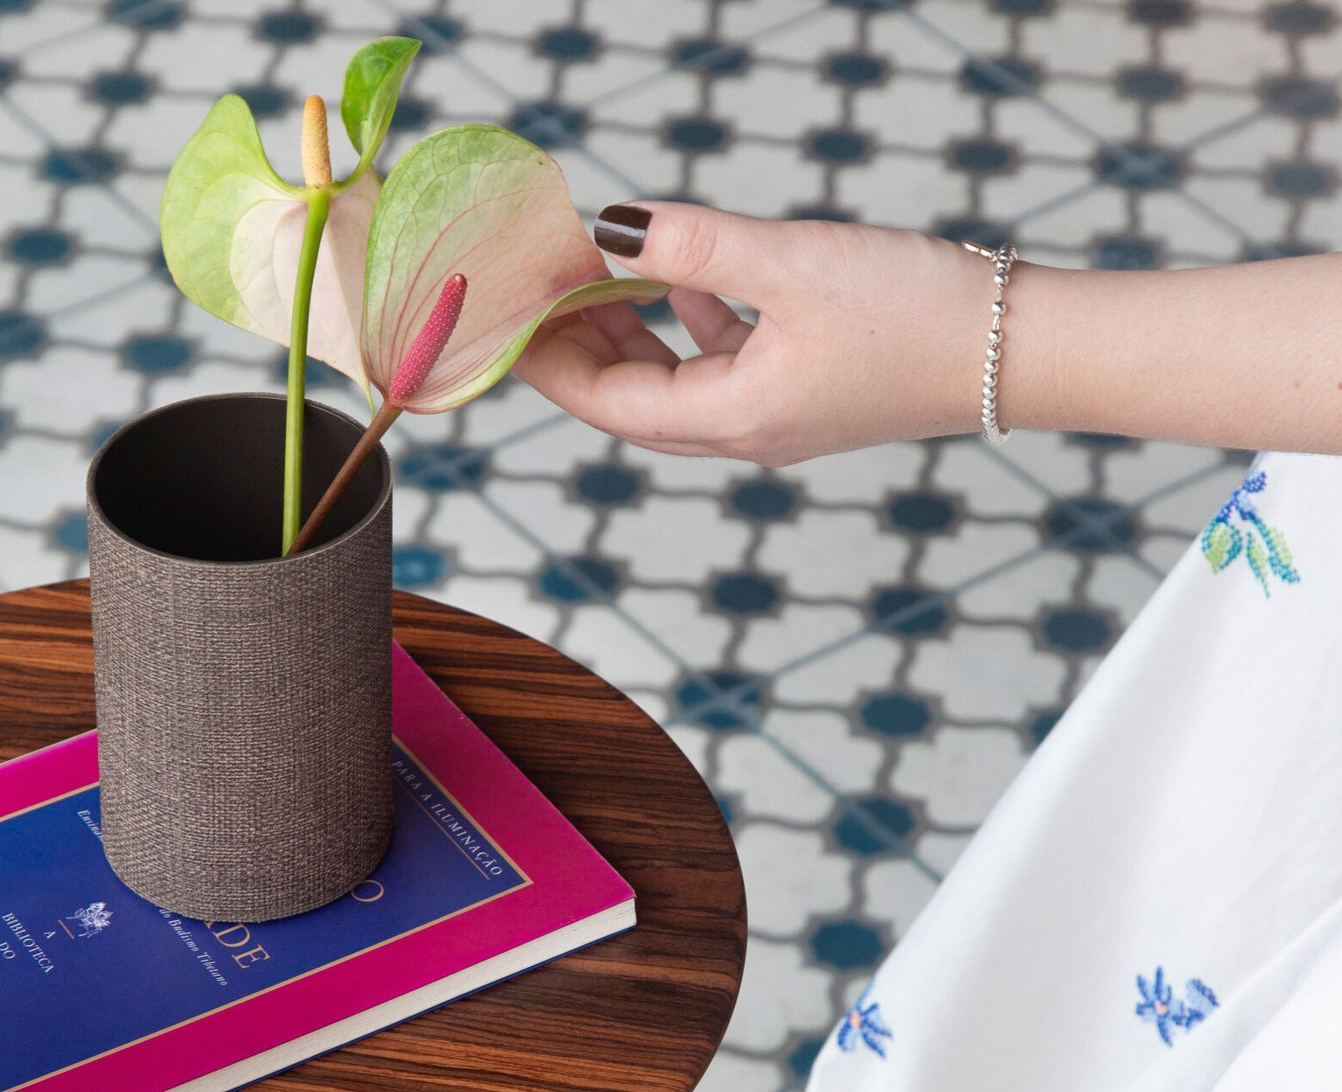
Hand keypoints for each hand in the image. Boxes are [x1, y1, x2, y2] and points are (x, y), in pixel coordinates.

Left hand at [516, 203, 988, 465]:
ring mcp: (779, 416)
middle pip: (632, 403)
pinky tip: (680, 286)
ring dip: (628, 339)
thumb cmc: (917, 313)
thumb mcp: (792, 263)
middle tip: (530, 298)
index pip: (608, 404)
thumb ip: (695, 246)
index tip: (507, 316)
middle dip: (576, 354)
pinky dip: (689, 328)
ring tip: (588, 283)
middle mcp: (748, 431)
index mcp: (735, 418)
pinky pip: (724, 367)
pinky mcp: (809, 391)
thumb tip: (611, 227)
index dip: (549, 362)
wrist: (1018, 350)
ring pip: (675, 385)